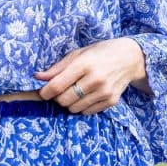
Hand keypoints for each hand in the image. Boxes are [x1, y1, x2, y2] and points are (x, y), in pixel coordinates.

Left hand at [34, 37, 151, 113]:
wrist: (129, 58)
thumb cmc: (99, 53)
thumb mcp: (78, 54)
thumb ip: (57, 68)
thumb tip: (37, 77)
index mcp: (84, 64)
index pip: (57, 85)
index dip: (45, 92)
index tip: (42, 93)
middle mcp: (95, 79)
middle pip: (64, 100)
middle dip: (57, 97)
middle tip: (61, 90)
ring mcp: (104, 92)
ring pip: (74, 108)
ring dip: (69, 103)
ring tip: (75, 92)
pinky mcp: (111, 101)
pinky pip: (87, 112)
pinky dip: (82, 107)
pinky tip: (86, 96)